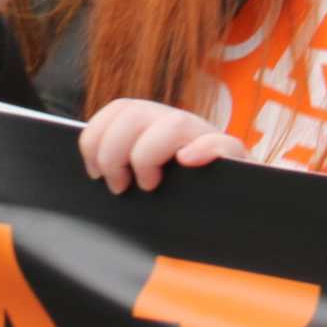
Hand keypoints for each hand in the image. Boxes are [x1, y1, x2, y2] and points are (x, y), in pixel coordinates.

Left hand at [79, 97, 244, 193]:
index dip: (96, 137)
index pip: (120, 109)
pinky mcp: (235, 160)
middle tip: (119, 186)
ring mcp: (207, 139)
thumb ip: (122, 169)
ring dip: (148, 154)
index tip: (94, 172)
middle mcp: (179, 126)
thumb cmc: (180, 205)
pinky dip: (203, 149)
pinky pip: (223, 142)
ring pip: (174, 123)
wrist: (235, 217)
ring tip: (150, 185)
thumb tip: (91, 170)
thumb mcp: (146, 181)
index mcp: (155, 127)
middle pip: (135, 112)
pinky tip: (187, 162)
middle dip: (113, 151)